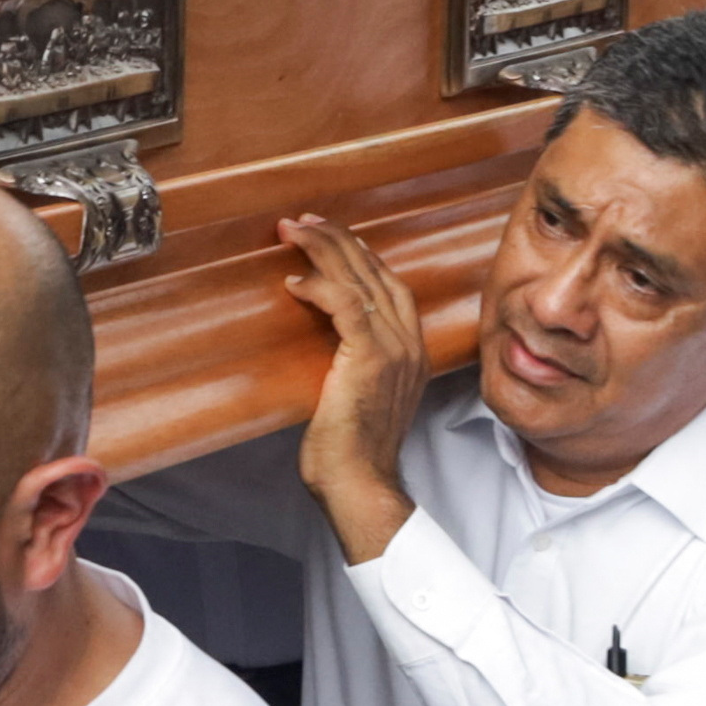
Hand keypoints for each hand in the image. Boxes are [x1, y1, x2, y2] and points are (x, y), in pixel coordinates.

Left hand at [276, 214, 428, 563]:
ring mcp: (394, 349)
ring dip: (325, 248)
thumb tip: (327, 345)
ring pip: (362, 278)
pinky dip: (319, 285)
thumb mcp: (357, 396)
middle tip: (304, 221)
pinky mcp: (371, 357)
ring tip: (294, 231)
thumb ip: (353, 364)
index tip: (330, 236)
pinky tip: (295, 281)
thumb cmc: (351, 451)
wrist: (359, 484)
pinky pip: (345, 304)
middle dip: (339, 239)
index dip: (360, 255)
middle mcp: (409, 343)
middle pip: (377, 271)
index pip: (389, 285)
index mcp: (411, 350)